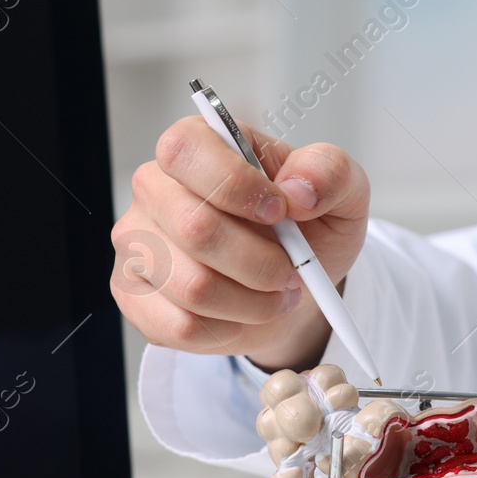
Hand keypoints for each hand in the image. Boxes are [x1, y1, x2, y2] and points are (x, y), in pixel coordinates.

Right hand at [110, 118, 370, 371]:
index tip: (280, 212)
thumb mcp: (342, 193)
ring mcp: (137, 243)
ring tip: (276, 294)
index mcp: (198, 146)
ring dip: (253, 302)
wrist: (298, 283)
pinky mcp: (134, 295)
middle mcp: (155, 189)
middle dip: (261, 262)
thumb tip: (299, 189)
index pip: (186, 149)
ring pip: (192, 286)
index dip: (236, 186)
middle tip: (293, 270)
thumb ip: (330, 173)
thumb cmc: (310, 229)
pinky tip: (243, 314)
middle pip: (195, 228)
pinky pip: (179, 325)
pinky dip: (227, 331)